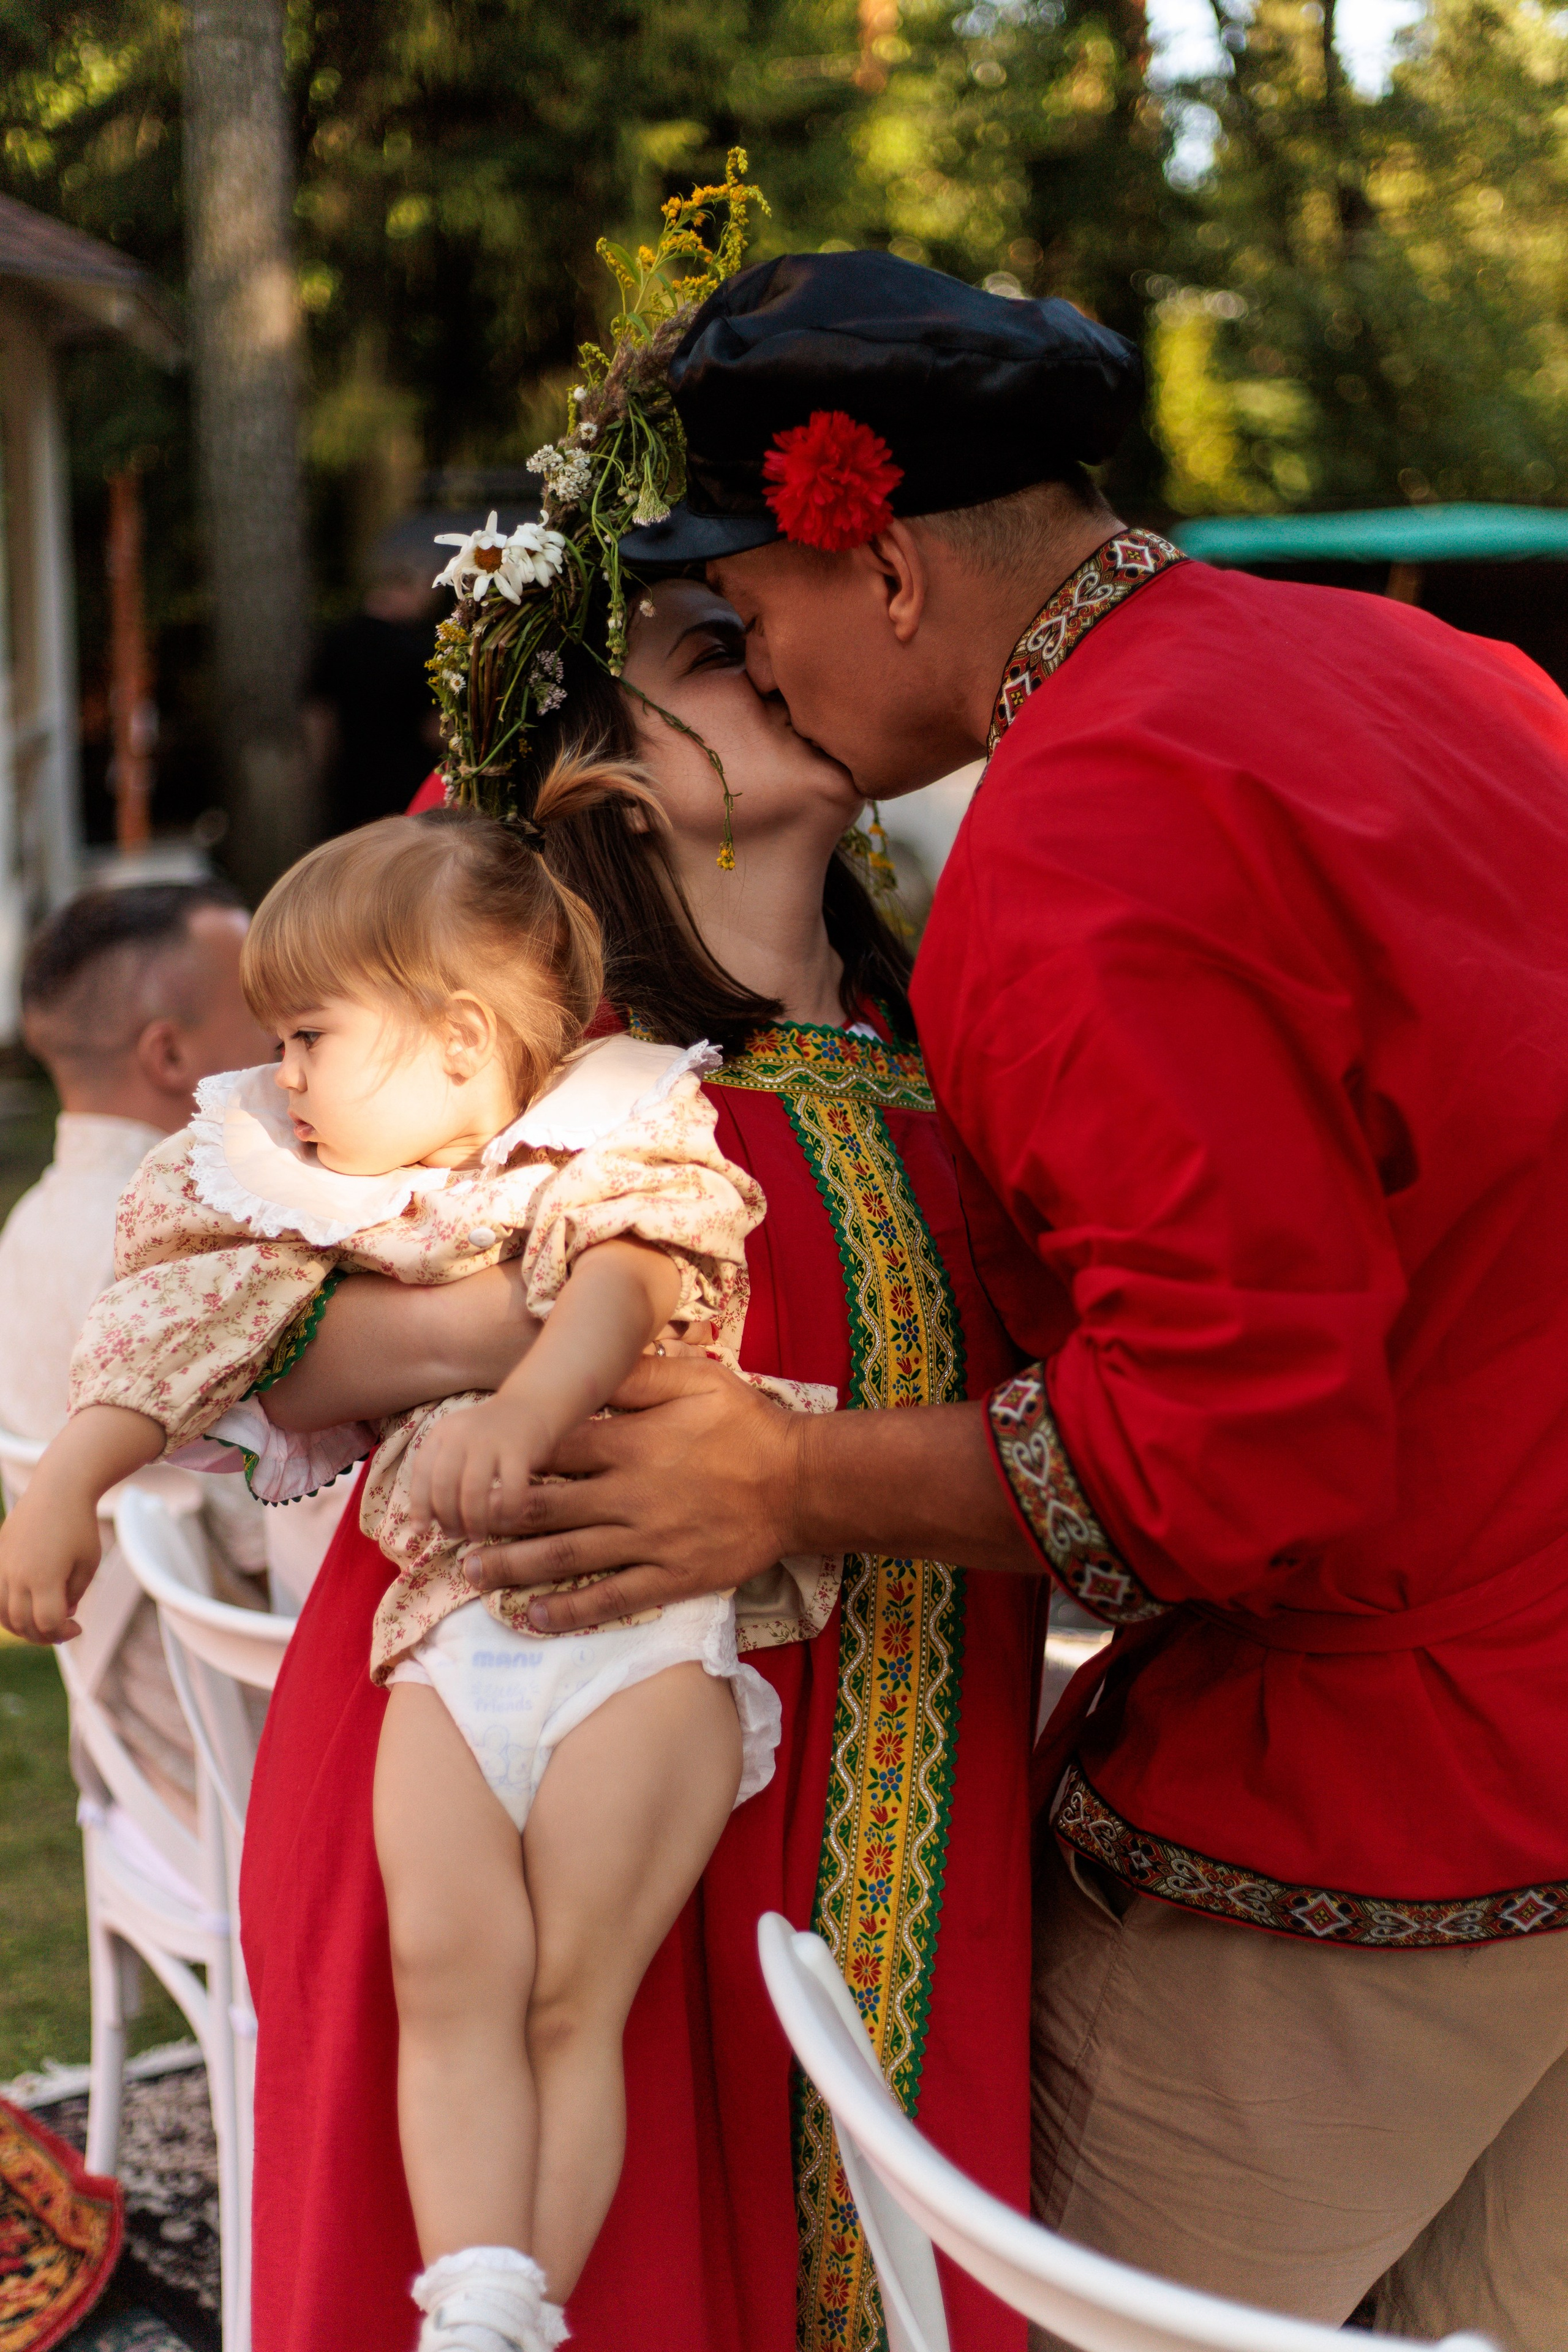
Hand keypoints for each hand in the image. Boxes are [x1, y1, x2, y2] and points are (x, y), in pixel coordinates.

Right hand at [0, 1488, 102, 1642]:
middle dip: (43, 1635)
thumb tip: (61, 1614)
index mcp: (44, 1578)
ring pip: (3, 1614)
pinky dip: (6, 1610)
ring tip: (42, 1624)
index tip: (78, 1628)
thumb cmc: (78, 1526)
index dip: (63, 1633)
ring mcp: (3, 1567)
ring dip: (22, 1627)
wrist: (57, 1491)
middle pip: (23, 1623)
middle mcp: (18, 1575)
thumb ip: (74, 1594)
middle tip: (61, 1631)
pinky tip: (25, 1609)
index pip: (47, 1623)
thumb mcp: (88, 1563)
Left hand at [408, 1393, 555, 1540]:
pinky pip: (510, 1488)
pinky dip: (507, 1510)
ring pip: (473, 1490)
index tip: (421, 1530)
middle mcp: (462, 1433)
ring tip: (477, 1534)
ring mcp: (491, 1439)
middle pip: (444, 1484)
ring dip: (473, 1520)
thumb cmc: (489, 1437)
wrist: (531, 1405)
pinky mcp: (520, 1448)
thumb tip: (419, 1525)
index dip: (419, 1505)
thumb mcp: (458, 1445)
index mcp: (443, 1432)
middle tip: (456, 1535)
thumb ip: (440, 1476)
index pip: (422, 1472)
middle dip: (447, 1517)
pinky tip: (508, 1520)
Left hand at [462, 1350, 807, 1631]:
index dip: (505, 1458)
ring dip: (512, 1568)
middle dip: (490, 1521)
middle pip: (544, 1509)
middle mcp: (630, 1494)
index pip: (553, 1450)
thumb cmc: (747, 1425)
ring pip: (565, 1557)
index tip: (468, 1463)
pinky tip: (530, 1619)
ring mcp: (648, 1541)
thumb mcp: (698, 1379)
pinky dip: (566, 1612)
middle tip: (448, 1530)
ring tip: (471, 1575)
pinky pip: (610, 1598)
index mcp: (631, 1443)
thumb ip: (640, 1374)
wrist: (801, 1484)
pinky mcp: (670, 1578)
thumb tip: (592, 1363)